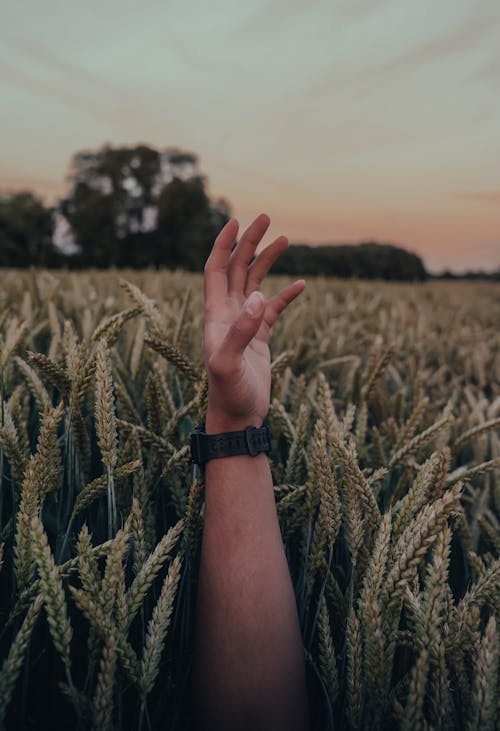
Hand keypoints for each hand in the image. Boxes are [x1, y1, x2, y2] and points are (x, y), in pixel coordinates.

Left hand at [203, 213, 304, 432]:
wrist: (237, 419)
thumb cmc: (228, 394)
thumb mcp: (228, 363)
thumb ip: (240, 331)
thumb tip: (256, 296)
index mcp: (216, 315)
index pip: (215, 269)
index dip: (223, 244)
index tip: (237, 221)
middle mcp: (228, 315)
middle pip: (236, 268)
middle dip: (249, 242)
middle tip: (265, 217)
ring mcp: (245, 325)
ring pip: (254, 283)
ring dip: (266, 261)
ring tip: (285, 239)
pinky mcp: (260, 338)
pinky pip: (274, 309)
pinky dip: (286, 294)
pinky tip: (301, 284)